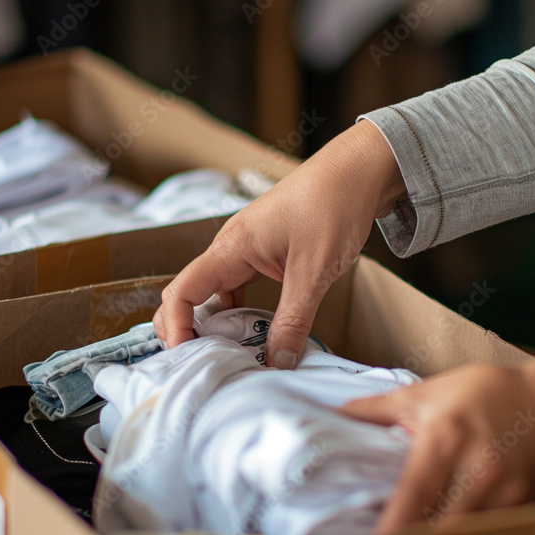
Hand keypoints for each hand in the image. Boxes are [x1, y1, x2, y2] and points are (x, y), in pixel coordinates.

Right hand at [153, 120, 404, 367]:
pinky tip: (259, 333)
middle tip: (207, 365)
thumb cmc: (334, 205)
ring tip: (234, 357)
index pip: (181, 292)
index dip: (176, 328)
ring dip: (220, 325)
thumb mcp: (314, 272)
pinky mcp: (266, 251)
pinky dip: (243, 312)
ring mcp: (247, 248)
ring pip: (218, 293)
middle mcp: (231, 247)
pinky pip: (241, 287)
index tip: (188, 358)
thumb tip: (278, 361)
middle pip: (191, 294)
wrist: (359, 170)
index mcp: (231, 247)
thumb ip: (294, 320)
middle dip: (190, 330)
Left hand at [341, 346, 534, 534]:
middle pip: (438, 530)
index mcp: (445, 439)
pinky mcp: (524, 509)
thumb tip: (336, 415)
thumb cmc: (487, 393)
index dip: (390, 532)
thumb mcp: (431, 391)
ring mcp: (505, 494)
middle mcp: (476, 470)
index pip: (413, 497)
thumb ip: (381, 409)